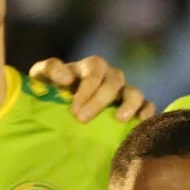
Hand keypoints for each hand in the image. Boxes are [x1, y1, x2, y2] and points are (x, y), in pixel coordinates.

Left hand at [28, 56, 155, 123]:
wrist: (60, 109)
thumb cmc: (51, 92)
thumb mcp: (42, 77)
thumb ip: (49, 69)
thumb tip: (68, 78)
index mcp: (90, 67)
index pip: (95, 70)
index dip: (86, 88)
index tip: (73, 109)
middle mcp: (110, 77)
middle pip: (114, 81)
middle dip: (99, 100)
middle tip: (81, 119)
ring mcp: (124, 92)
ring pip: (134, 92)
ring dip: (129, 104)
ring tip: (120, 119)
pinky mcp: (135, 107)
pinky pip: (148, 106)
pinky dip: (147, 112)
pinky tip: (139, 122)